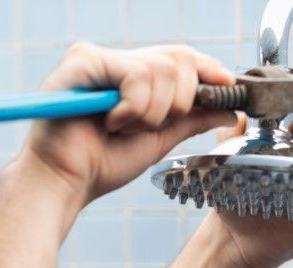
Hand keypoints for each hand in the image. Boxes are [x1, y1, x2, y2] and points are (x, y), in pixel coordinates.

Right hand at [16, 43, 239, 207]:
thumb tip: (228, 109)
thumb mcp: (157, 140)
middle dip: (177, 101)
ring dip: (151, 113)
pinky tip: (110, 123)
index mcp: (127, 73)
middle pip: (177, 59)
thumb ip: (189, 119)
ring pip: (160, 69)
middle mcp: (111, 59)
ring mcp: (95, 57)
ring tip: (120, 129)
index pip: (178, 57)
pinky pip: (135, 75)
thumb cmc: (99, 165)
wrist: (64, 185)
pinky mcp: (82, 62)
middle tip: (148, 127)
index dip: (206, 70)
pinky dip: (133, 108)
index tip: (228, 87)